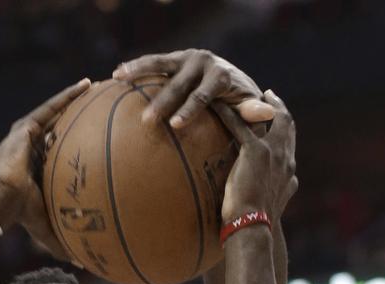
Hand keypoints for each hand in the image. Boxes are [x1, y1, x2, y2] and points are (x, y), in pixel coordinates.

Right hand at [0, 79, 90, 260]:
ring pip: (58, 111)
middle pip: (63, 125)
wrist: (0, 199)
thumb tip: (86, 266)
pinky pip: (52, 107)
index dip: (80, 142)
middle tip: (104, 105)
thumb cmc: (20, 215)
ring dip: (76, 98)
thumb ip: (65, 244)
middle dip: (81, 114)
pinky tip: (86, 86)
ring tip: (98, 86)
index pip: (64, 149)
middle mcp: (35, 146)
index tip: (100, 138)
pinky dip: (68, 96)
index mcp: (40, 166)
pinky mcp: (26, 126)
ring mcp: (28, 134)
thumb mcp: (48, 229)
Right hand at [113, 49, 272, 129]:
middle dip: (162, 101)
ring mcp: (186, 58)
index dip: (189, 110)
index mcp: (221, 76)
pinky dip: (135, 67)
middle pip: (179, 83)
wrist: (232, 82)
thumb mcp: (249, 109)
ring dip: (140, 71)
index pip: (203, 95)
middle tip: (147, 120)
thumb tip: (267, 113)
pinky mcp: (174, 59)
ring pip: (161, 64)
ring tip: (120, 77)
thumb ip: (254, 111)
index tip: (175, 125)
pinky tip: (116, 75)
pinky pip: (153, 63)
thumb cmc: (241, 104)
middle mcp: (203, 62)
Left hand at [217, 90, 296, 223]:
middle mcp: (285, 158)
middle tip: (267, 94)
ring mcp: (272, 152)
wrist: (254, 228)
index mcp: (290, 170)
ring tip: (240, 93)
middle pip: (286, 122)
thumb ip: (286, 190)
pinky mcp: (254, 152)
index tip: (278, 114)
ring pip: (265, 117)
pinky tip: (216, 104)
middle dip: (277, 106)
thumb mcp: (279, 203)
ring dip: (253, 102)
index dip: (285, 125)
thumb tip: (292, 186)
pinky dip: (228, 112)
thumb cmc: (261, 223)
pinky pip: (239, 124)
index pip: (291, 140)